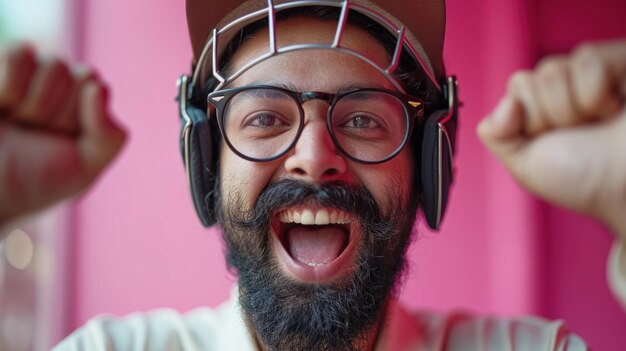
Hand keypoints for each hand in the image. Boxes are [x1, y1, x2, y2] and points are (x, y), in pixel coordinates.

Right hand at [0, 43, 125, 225]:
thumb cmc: (30, 181)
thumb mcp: (84, 168)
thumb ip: (108, 135)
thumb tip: (97, 87)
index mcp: (79, 103)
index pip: (97, 87)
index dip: (80, 120)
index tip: (59, 141)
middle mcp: (54, 81)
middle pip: (84, 75)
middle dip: (61, 114)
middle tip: (35, 133)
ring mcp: (23, 70)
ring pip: (56, 64)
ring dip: (37, 103)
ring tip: (17, 122)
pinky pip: (21, 54)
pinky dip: (11, 85)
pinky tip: (1, 104)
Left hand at [477, 40, 625, 236]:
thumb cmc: (587, 179)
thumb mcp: (527, 166)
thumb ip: (497, 136)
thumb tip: (504, 104)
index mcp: (541, 106)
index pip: (516, 87)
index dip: (529, 119)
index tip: (552, 139)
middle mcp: (566, 86)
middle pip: (526, 79)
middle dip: (545, 117)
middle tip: (577, 134)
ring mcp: (594, 71)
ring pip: (550, 71)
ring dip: (569, 109)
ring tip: (596, 124)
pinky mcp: (622, 60)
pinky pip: (587, 60)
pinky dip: (595, 92)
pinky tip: (614, 107)